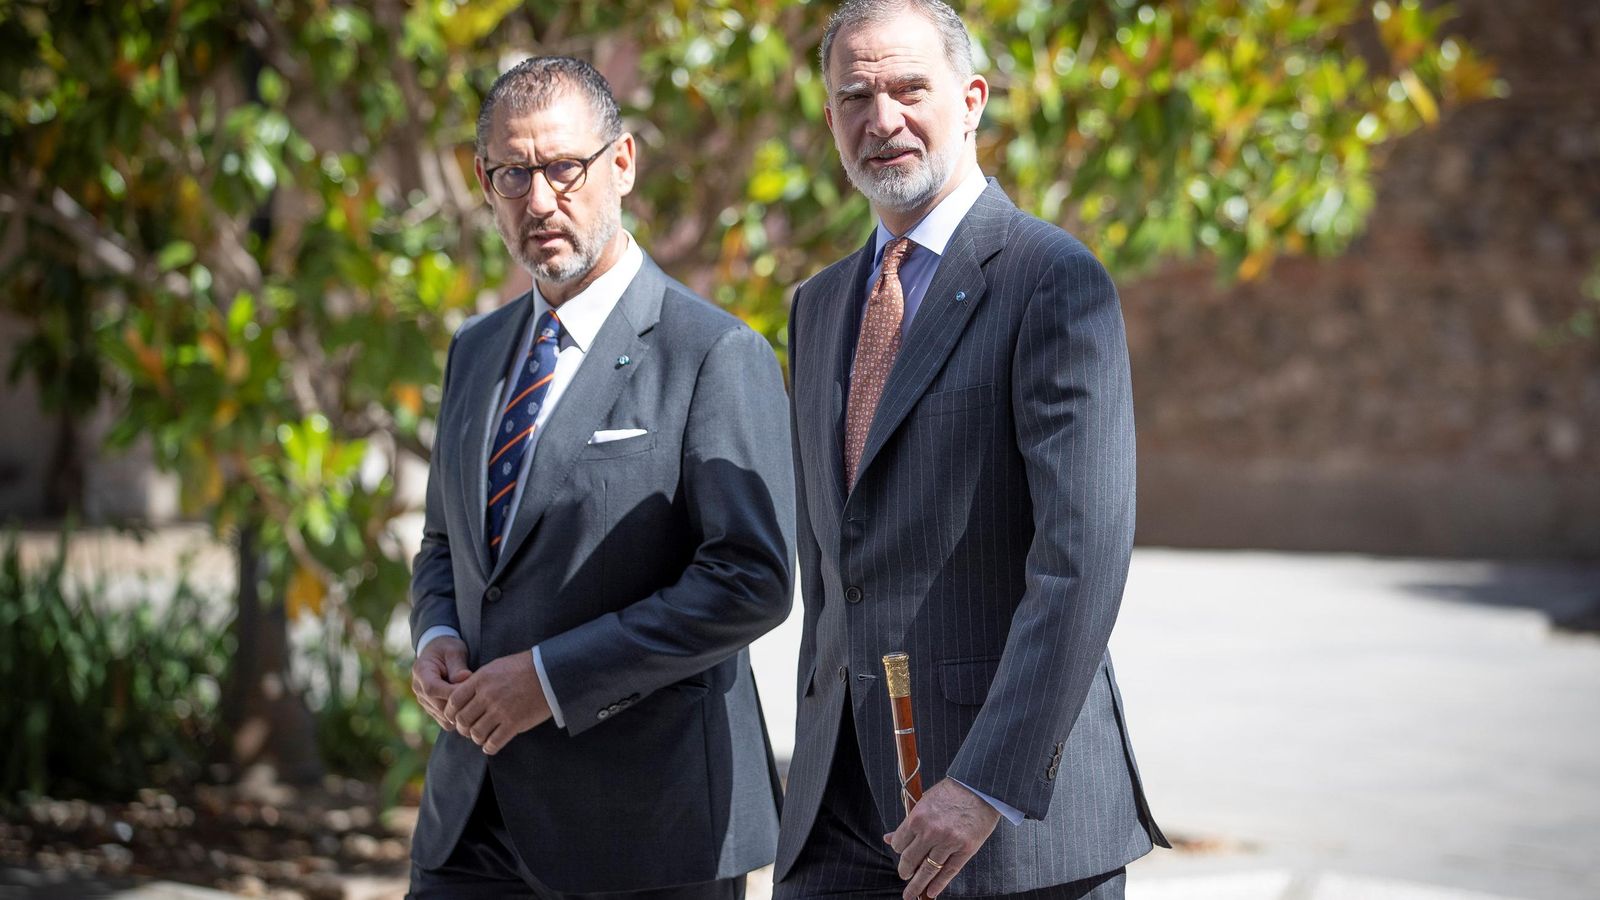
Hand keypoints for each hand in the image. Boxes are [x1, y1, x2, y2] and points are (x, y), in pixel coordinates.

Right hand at [411, 635, 470, 731]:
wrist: (438, 652)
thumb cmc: (447, 648)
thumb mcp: (454, 651)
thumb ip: (458, 666)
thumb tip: (465, 678)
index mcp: (421, 672)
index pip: (432, 689)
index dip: (451, 693)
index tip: (470, 691)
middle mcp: (418, 689)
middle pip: (438, 706)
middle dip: (460, 705)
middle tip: (479, 699)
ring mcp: (424, 701)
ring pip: (442, 717)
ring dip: (460, 713)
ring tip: (476, 704)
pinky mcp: (432, 709)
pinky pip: (445, 722)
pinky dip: (458, 719)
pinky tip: (471, 709)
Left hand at [444, 651, 551, 754]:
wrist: (550, 672)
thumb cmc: (523, 667)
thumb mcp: (496, 667)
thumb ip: (478, 681)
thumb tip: (464, 695)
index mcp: (480, 680)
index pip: (454, 701)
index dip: (451, 712)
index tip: (454, 717)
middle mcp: (487, 696)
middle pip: (463, 719)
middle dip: (462, 727)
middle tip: (468, 729)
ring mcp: (500, 711)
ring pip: (476, 733)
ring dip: (476, 738)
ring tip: (481, 737)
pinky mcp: (514, 723)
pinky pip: (493, 742)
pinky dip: (489, 747)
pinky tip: (490, 745)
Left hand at [884, 778, 1001, 899]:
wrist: (979, 787)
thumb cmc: (951, 792)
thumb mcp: (924, 802)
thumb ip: (908, 823)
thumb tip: (889, 839)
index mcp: (917, 818)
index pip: (900, 844)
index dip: (899, 851)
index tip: (902, 854)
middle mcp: (931, 832)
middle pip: (910, 860)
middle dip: (905, 871)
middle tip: (904, 876)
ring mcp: (948, 842)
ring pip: (928, 870)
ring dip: (917, 884)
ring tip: (911, 894)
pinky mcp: (965, 849)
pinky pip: (948, 872)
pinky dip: (938, 884)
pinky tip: (931, 892)